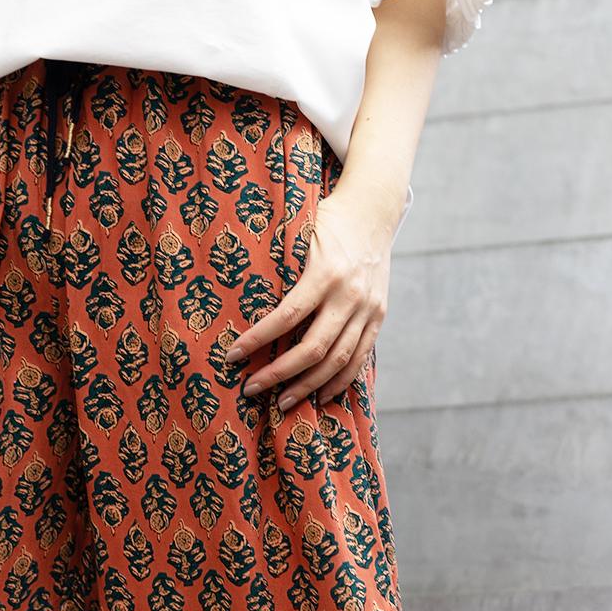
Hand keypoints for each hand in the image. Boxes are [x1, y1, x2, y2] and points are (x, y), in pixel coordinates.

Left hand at [225, 180, 400, 408]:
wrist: (373, 208)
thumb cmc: (325, 220)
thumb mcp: (299, 233)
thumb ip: (278, 266)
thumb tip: (238, 300)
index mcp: (326, 272)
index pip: (286, 317)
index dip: (257, 341)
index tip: (232, 357)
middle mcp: (350, 294)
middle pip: (313, 348)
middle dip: (279, 374)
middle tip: (251, 389)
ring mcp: (368, 307)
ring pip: (338, 360)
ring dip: (307, 387)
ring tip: (281, 402)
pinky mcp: (379, 315)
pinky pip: (360, 358)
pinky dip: (340, 381)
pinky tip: (320, 396)